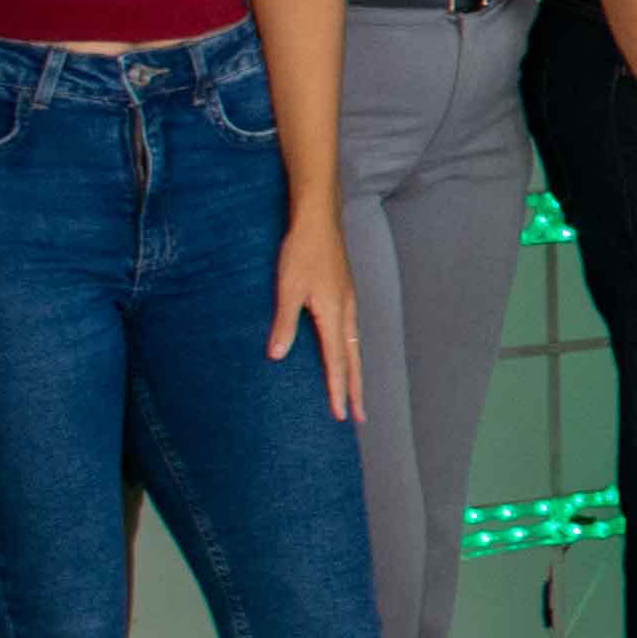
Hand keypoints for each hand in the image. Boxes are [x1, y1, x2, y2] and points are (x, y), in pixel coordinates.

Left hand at [269, 209, 361, 424]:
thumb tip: (277, 355)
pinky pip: (352, 333)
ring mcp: (349, 303)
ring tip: (355, 393)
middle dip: (355, 390)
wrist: (319, 220)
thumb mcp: (287, 289)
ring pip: (356, 348)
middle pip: (354, 360)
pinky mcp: (345, 295)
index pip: (337, 362)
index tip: (341, 415)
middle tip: (359, 417)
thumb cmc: (302, 252)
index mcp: (334, 315)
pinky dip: (352, 353)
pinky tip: (347, 354)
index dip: (337, 390)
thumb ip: (284, 323)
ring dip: (355, 373)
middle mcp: (347, 313)